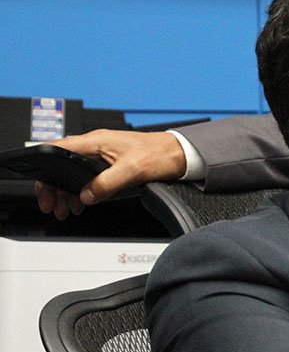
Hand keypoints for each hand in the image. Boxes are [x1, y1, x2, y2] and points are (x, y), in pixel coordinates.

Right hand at [34, 130, 186, 218]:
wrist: (181, 153)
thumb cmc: (161, 154)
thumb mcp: (132, 170)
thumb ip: (106, 183)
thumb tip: (87, 195)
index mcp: (96, 141)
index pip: (58, 149)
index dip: (45, 169)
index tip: (43, 189)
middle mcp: (96, 145)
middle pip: (62, 165)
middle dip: (54, 187)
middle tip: (53, 207)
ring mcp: (103, 154)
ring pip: (73, 173)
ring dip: (67, 192)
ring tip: (66, 210)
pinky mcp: (111, 163)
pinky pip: (87, 177)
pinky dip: (81, 191)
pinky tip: (82, 203)